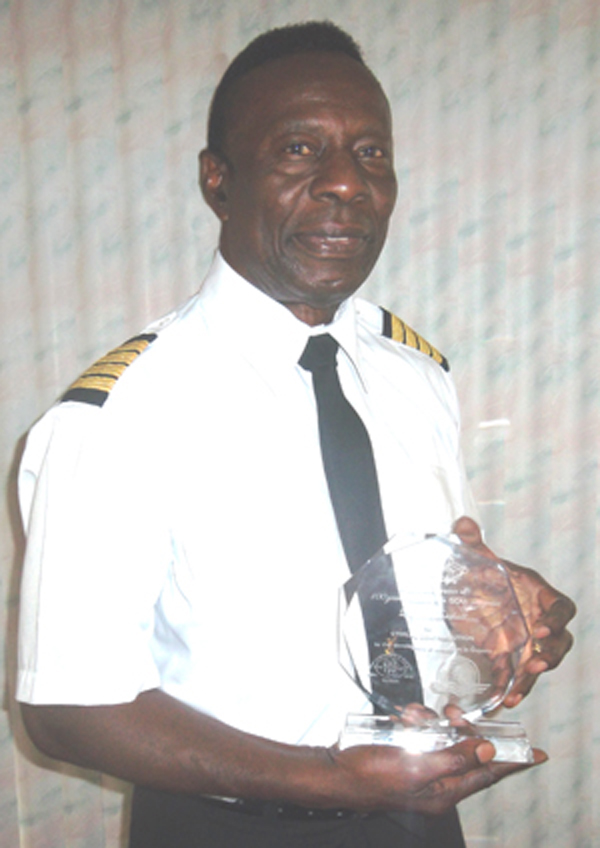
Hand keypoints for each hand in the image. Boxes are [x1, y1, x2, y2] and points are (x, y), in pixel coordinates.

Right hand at [327, 736, 545, 813]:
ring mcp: (423, 769)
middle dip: (463, 728)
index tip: (539, 754)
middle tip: (452, 713)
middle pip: (469, 751)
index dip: (514, 762)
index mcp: (445, 792)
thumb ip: (455, 758)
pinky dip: (417, 723)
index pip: (489, 775)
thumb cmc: (372, 776)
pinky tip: (403, 718)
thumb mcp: (416, 767)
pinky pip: (424, 734)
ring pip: (446, 737)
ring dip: (434, 722)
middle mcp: (438, 782)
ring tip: (415, 717)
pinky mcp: (408, 756)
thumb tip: (487, 748)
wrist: (335, 773)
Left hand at [452, 516, 575, 706]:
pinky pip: (517, 678)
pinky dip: (513, 689)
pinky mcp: (510, 658)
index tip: (540, 633)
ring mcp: (526, 642)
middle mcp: (538, 620)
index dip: (556, 621)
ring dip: (532, 680)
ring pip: (541, 664)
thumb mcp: (473, 556)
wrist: (462, 592)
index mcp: (537, 594)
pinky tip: (502, 700)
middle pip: (560, 642)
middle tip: (533, 666)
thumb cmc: (479, 571)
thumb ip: (470, 541)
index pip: (561, 608)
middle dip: (551, 657)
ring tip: (516, 693)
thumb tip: (463, 524)